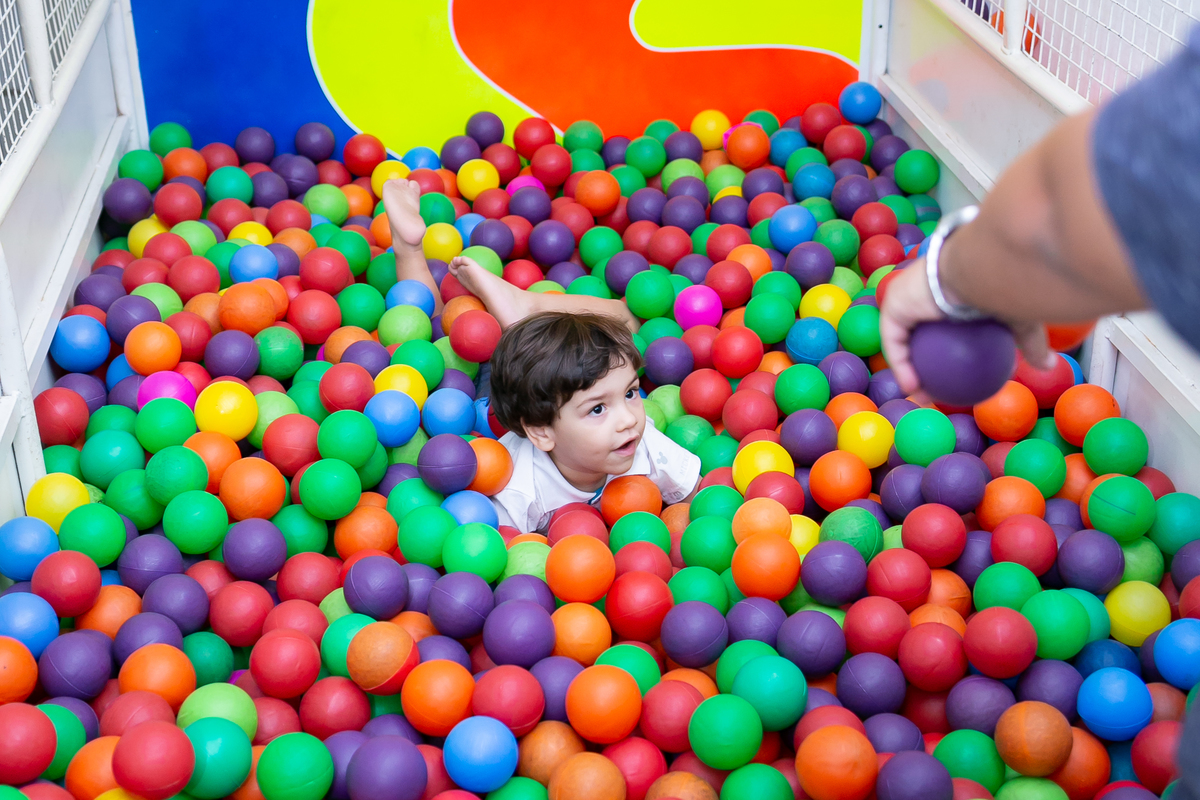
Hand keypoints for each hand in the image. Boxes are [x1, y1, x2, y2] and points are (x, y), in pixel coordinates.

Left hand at [879, 260, 1055, 396]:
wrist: (983, 268)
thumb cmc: (1007, 288)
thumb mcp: (1021, 320)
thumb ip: (1031, 342)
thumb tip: (1049, 364)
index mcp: (956, 289)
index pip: (948, 327)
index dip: (949, 355)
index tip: (957, 381)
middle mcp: (928, 289)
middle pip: (922, 335)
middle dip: (925, 365)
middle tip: (936, 392)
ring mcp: (908, 293)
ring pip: (905, 339)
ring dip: (910, 370)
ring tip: (922, 397)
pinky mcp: (894, 301)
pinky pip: (894, 340)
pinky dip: (901, 366)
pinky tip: (913, 388)